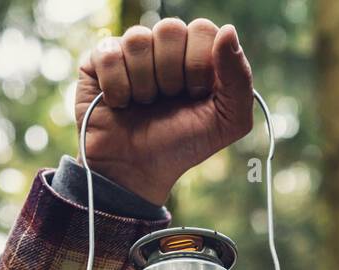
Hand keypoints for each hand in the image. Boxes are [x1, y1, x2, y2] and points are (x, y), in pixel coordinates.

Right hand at [75, 19, 253, 206]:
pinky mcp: (99, 60)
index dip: (198, 64)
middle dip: (171, 75)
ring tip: (144, 104)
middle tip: (168, 100)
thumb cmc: (181, 145)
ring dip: (144, 84)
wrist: (136, 171)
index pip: (203, 29)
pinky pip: (109, 53)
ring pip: (138, 39)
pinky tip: (120, 103)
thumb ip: (239, 78)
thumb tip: (228, 31)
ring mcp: (130, 51)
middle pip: (170, 29)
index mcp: (197, 54)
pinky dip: (117, 87)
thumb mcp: (227, 122)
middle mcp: (164, 47)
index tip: (195, 94)